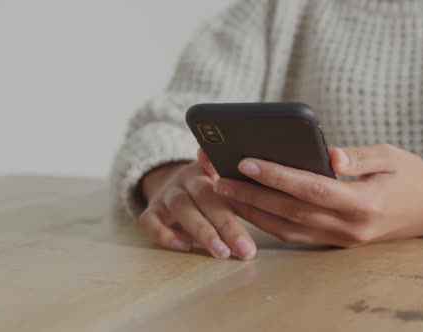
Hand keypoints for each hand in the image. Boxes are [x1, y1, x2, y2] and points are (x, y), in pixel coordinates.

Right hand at [138, 149, 256, 259]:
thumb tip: (271, 197)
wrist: (169, 184)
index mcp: (209, 169)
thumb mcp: (225, 184)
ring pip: (182, 208)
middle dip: (227, 225)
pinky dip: (167, 235)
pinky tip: (186, 247)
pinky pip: (151, 222)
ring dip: (203, 232)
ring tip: (223, 253)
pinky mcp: (151, 211)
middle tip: (246, 249)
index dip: (234, 185)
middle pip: (206, 197)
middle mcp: (187, 179)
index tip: (250, 194)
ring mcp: (167, 194)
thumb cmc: (209, 191)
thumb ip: (243, 190)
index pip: (223, 176)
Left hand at [209, 144, 422, 246]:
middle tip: (220, 181)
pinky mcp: (339, 241)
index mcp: (364, 203)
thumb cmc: (413, 176)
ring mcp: (343, 238)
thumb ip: (358, 156)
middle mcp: (350, 227)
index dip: (277, 176)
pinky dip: (272, 224)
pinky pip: (299, 235)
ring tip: (227, 196)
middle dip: (253, 197)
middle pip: (292, 212)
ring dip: (255, 214)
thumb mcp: (391, 156)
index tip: (247, 162)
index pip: (311, 188)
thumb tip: (328, 154)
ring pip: (290, 229)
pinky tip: (253, 210)